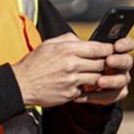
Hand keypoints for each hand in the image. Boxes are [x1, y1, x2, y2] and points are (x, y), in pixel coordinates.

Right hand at [11, 33, 132, 106]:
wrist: (22, 84)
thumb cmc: (35, 62)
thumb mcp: (49, 44)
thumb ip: (68, 39)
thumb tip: (84, 41)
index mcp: (67, 50)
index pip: (97, 48)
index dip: (108, 49)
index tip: (111, 49)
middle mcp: (71, 65)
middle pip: (101, 64)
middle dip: (104, 63)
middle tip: (105, 62)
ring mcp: (72, 81)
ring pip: (96, 78)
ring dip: (97, 76)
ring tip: (91, 73)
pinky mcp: (70, 94)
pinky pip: (85, 90)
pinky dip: (84, 87)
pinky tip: (78, 83)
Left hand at [77, 35, 133, 104]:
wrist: (76, 82)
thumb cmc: (78, 61)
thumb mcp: (77, 51)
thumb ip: (81, 45)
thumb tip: (76, 40)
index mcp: (116, 51)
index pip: (127, 44)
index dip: (125, 44)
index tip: (116, 46)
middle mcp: (121, 64)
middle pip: (127, 61)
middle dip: (118, 60)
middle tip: (108, 61)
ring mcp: (120, 79)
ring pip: (122, 80)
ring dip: (111, 80)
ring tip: (99, 81)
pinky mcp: (116, 93)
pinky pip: (112, 95)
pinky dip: (98, 95)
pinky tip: (85, 94)